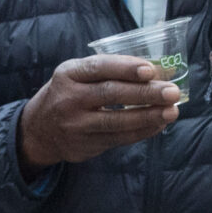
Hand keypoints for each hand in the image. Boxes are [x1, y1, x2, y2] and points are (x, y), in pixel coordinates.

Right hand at [16, 55, 181, 173]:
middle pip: (111, 94)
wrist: (39, 130)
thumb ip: (108, 70)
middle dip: (145, 93)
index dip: (125, 68)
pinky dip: (142, 131)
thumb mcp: (76, 74)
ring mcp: (76, 125)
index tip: (151, 70)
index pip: (99, 67)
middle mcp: (69, 99)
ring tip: (172, 111)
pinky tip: (159, 124)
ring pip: (117, 121)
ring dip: (148, 116)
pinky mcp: (85, 145)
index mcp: (68, 74)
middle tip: (172, 92)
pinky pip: (119, 139)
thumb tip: (157, 71)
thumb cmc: (69, 93)